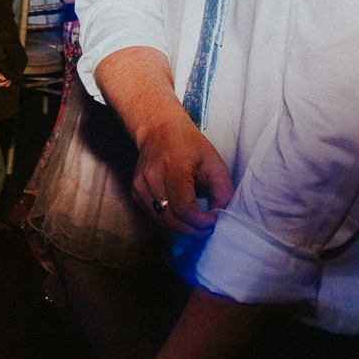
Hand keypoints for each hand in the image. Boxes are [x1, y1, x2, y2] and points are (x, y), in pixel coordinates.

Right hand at [131, 107, 231, 233]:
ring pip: (162, 222)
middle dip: (193, 229)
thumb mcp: (214, 163)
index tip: (213, 220)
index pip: (184, 209)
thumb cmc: (187, 144)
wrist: (159, 129)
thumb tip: (221, 216)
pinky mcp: (136, 192)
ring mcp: (140, 186)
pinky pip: (154, 216)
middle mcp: (152, 179)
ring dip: (182, 227)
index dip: (200, 222)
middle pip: (172, 220)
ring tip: (197, 222)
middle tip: (207, 227)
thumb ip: (222, 192)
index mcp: (173, 169)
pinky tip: (181, 214)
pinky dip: (169, 220)